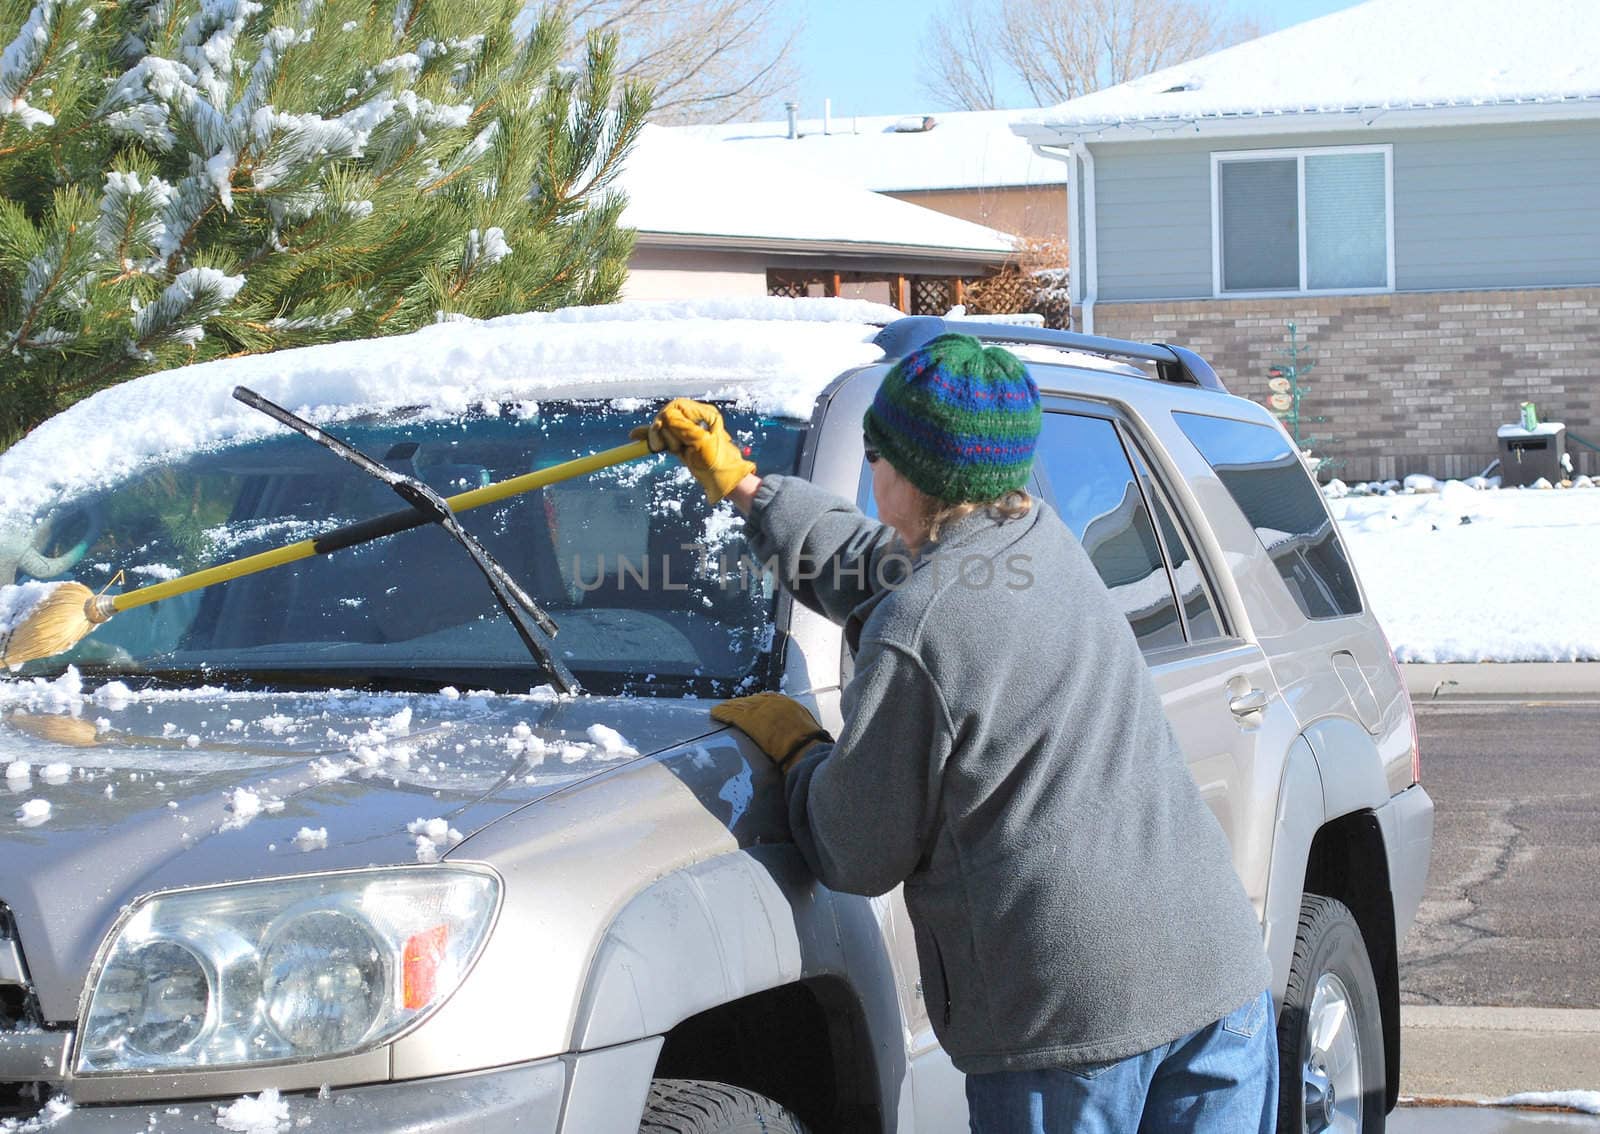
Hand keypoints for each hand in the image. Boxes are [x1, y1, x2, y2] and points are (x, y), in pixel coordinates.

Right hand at [630, 398, 756, 504]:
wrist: (721, 478)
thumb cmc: (716, 460)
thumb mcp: (701, 442)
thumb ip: (683, 427)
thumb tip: (663, 417)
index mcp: (704, 413)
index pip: (677, 406)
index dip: (666, 417)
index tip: (661, 431)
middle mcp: (695, 418)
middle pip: (667, 416)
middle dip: (663, 431)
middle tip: (667, 447)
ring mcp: (686, 429)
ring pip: (662, 427)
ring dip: (662, 439)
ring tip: (673, 450)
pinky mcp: (679, 440)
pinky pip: (661, 435)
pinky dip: (649, 436)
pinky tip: (634, 436)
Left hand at [711, 693, 831, 772]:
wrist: (805, 750)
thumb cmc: (810, 747)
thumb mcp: (806, 731)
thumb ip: (795, 729)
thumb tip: (795, 737)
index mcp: (787, 705)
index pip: (768, 699)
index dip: (757, 703)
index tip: (750, 706)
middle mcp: (773, 703)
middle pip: (752, 701)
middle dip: (741, 704)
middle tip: (730, 706)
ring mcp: (761, 710)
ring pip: (740, 706)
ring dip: (729, 708)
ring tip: (719, 709)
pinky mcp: (749, 720)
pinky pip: (732, 714)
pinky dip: (722, 713)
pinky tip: (715, 714)